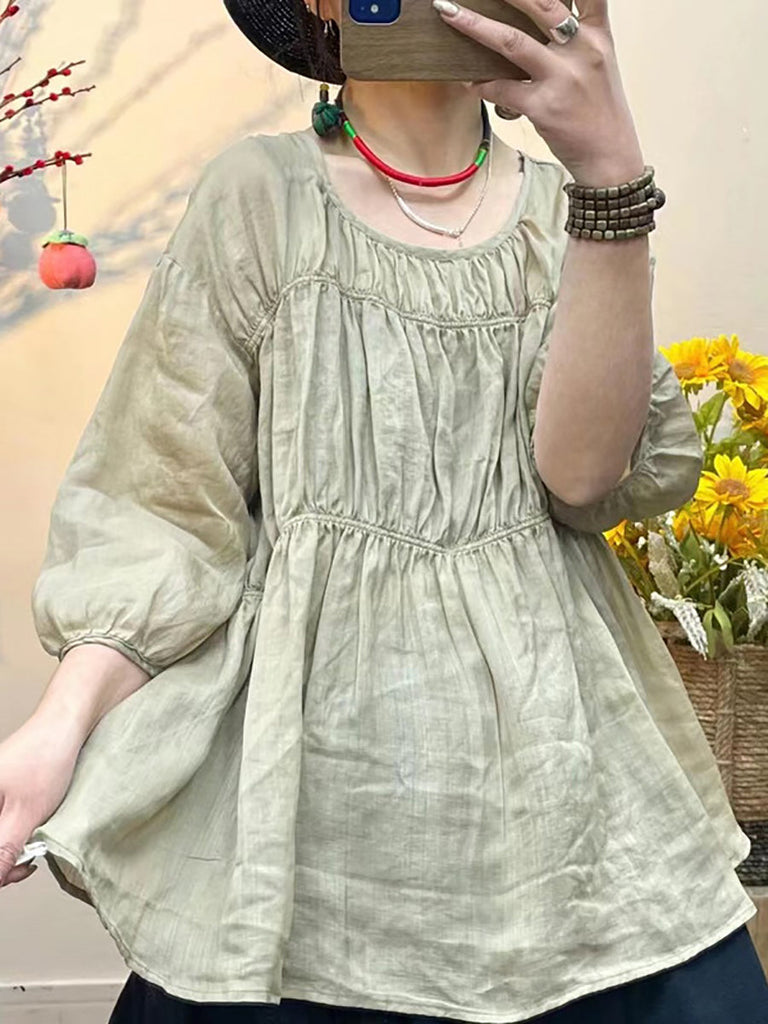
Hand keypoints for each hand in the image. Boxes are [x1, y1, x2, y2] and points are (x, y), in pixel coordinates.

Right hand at [0, 716, 80, 887]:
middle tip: (28, 860)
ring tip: (33, 841)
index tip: (18, 870)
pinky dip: (15, 832)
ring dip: (11, 847)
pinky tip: (32, 828)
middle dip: (4, 859)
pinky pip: (1, 823)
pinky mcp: (1, 794)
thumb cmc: (45, 759)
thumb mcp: (24, 816)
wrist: (66, 724)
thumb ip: (3, 852)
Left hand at [434, 0, 645, 185]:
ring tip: (450, 12)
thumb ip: (576, 38)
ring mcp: (562, 78)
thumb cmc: (599, 112)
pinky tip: (468, 82)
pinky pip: (501, 89)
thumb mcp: (599, 65)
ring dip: (475, 26)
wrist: (609, 158)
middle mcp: (582, 50)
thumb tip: (534, 21)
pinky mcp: (544, 107)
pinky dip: (480, 84)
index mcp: (598, 35)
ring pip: (511, 42)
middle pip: (541, 4)